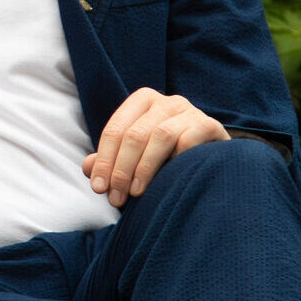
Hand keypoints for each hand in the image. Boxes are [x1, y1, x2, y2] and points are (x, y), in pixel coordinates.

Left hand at [82, 89, 227, 206]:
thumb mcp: (136, 156)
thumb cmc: (168, 157)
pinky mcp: (209, 125)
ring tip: (136, 193)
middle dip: (121, 169)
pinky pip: (188, 141)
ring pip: (160, 136)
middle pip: (135, 134)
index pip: (116, 129)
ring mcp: (189, 111)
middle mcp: (166, 101)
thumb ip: (111, 160)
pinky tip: (168, 181)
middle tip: (116, 198)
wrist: (213, 157)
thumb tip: (88, 168)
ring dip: (144, 168)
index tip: (98, 188)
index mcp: (143, 101)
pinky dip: (175, 162)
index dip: (104, 160)